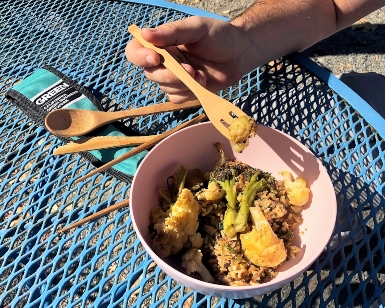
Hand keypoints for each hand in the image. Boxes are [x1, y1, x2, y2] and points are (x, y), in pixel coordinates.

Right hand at [125, 16, 254, 102]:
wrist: (240, 54)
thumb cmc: (219, 36)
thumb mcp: (197, 28)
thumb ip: (172, 32)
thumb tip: (145, 34)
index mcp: (161, 43)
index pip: (135, 51)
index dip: (140, 57)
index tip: (156, 58)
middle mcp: (163, 61)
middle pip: (151, 74)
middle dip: (170, 75)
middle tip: (190, 69)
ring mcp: (173, 78)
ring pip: (165, 88)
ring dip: (184, 84)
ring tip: (201, 74)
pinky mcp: (184, 91)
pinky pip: (176, 98)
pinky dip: (189, 93)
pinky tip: (202, 82)